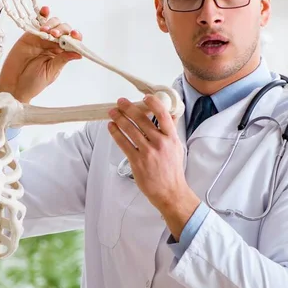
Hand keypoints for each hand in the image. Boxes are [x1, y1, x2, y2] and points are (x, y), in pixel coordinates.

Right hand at [0, 6, 82, 102]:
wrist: (14, 84)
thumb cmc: (33, 83)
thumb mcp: (50, 72)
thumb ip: (62, 60)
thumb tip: (78, 53)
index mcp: (61, 54)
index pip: (72, 42)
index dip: (75, 37)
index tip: (74, 35)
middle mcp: (53, 45)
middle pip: (63, 30)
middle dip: (62, 30)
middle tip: (55, 35)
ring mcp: (41, 39)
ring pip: (52, 24)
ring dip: (52, 24)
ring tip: (47, 31)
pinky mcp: (29, 35)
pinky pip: (37, 22)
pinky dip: (42, 15)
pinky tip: (45, 11)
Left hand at [108, 95, 200, 237]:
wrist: (170, 191)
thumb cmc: (172, 170)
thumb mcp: (177, 147)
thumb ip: (171, 131)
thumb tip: (169, 115)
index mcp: (171, 137)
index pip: (162, 114)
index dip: (153, 103)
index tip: (144, 97)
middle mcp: (160, 143)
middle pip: (141, 119)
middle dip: (128, 108)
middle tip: (120, 102)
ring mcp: (148, 152)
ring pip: (130, 130)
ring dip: (119, 118)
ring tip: (112, 112)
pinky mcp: (137, 161)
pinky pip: (123, 143)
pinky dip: (115, 133)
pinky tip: (111, 127)